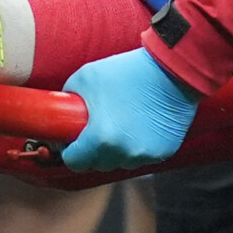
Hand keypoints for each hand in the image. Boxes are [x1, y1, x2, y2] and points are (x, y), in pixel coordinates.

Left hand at [62, 48, 199, 170]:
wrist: (172, 68)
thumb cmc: (128, 71)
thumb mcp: (86, 77)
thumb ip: (68, 101)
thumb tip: (60, 116)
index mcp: (100, 138)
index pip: (74, 162)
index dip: (71, 150)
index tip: (74, 140)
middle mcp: (123, 152)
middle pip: (98, 163)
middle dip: (94, 149)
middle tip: (99, 126)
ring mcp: (145, 154)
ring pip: (121, 161)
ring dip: (118, 149)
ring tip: (123, 122)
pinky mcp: (164, 152)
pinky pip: (142, 155)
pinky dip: (139, 145)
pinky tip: (142, 123)